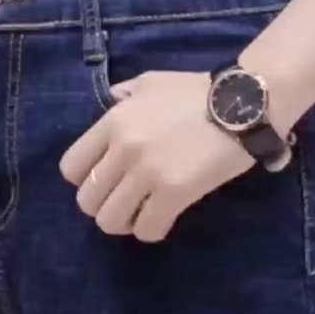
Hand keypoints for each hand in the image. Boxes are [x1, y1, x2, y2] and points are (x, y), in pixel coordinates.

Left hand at [59, 71, 253, 241]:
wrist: (243, 102)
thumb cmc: (198, 91)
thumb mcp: (151, 82)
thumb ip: (125, 95)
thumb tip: (113, 102)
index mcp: (113, 121)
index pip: (71, 168)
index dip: (84, 181)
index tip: (105, 180)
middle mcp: (123, 148)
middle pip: (87, 201)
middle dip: (103, 206)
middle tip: (125, 202)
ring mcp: (147, 172)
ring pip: (110, 221)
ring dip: (124, 223)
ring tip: (142, 214)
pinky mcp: (174, 192)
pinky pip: (147, 228)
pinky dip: (151, 230)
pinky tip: (163, 220)